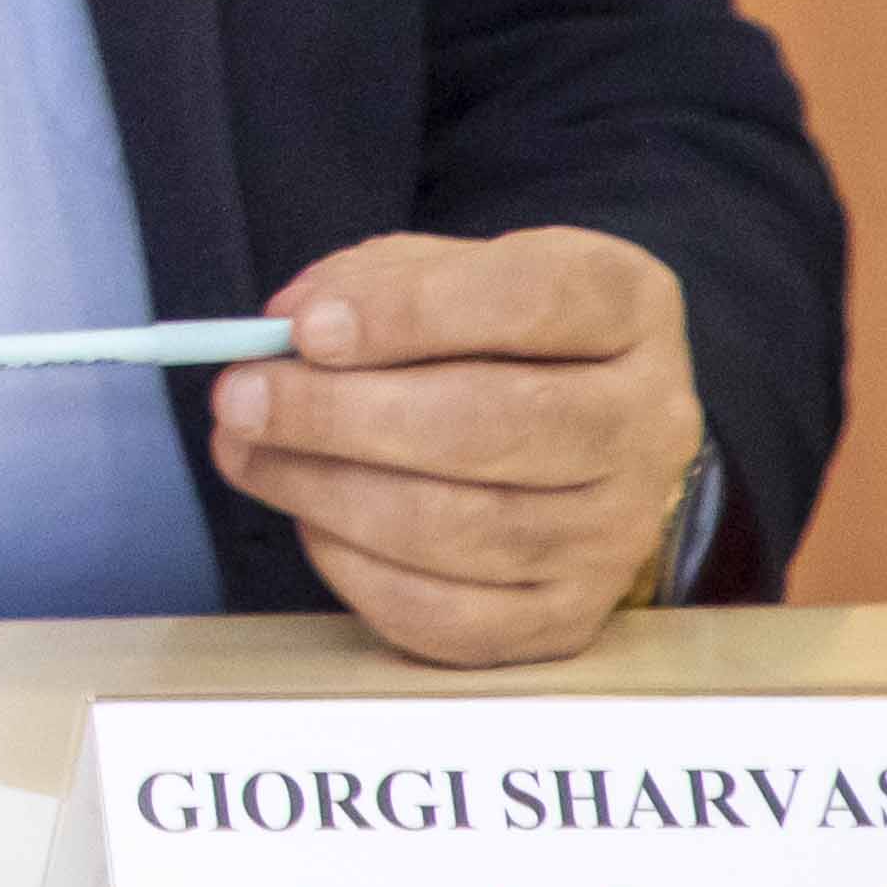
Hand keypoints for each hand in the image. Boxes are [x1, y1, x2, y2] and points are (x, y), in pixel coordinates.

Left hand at [217, 229, 702, 666]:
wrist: (563, 421)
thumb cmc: (484, 335)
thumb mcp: (441, 270)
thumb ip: (369, 283)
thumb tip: (291, 329)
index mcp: (626, 306)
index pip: (534, 299)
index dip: (413, 313)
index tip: (308, 330)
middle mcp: (647, 422)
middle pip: (493, 425)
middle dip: (341, 414)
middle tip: (239, 399)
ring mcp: (620, 530)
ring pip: (465, 527)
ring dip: (328, 490)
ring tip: (246, 451)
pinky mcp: (571, 615)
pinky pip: (452, 616)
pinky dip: (358, 571)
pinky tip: (309, 520)